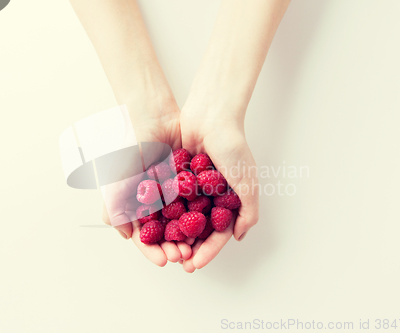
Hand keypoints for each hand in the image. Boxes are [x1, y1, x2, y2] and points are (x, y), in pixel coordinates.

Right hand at [101, 95, 192, 266]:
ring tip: (196, 245)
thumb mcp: (119, 179)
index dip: (153, 251)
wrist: (152, 118)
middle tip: (184, 255)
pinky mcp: (189, 182)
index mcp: (136, 206)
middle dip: (174, 247)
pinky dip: (201, 215)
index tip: (164, 260)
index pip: (144, 236)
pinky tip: (208, 224)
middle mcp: (155, 203)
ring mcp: (173, 193)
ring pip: (183, 222)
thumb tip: (126, 236)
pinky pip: (196, 203)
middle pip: (166, 234)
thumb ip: (116, 207)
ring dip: (189, 236)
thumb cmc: (130, 147)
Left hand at [179, 101, 259, 272]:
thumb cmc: (232, 145)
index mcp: (229, 199)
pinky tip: (152, 225)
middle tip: (176, 261)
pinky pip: (169, 197)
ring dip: (173, 234)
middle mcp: (210, 195)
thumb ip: (248, 210)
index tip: (196, 264)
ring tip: (163, 248)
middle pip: (198, 229)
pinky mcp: (177, 175)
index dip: (208, 250)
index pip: (218, 232)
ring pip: (181, 217)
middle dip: (188, 246)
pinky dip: (162, 211)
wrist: (211, 114)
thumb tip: (238, 237)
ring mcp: (193, 186)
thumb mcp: (247, 180)